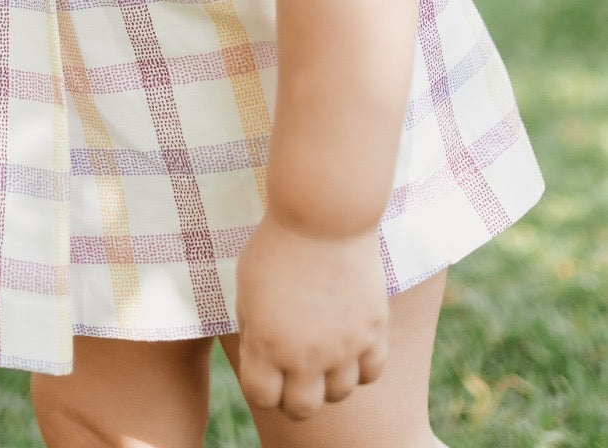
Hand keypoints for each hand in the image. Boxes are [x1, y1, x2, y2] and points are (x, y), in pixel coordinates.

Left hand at [233, 213, 387, 422]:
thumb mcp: (248, 286)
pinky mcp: (373, 331)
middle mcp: (306, 356)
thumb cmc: (278, 242)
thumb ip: (254, 327)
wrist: (324, 215)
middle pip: (302, 408)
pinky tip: (350, 346)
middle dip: (293, 395)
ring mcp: (344, 347)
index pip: (262, 397)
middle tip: (293, 373)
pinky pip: (372, 372)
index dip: (261, 387)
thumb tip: (261, 353)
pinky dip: (360, 367)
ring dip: (328, 381)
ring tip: (322, 355)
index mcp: (267, 344)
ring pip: (339, 393)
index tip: (263, 369)